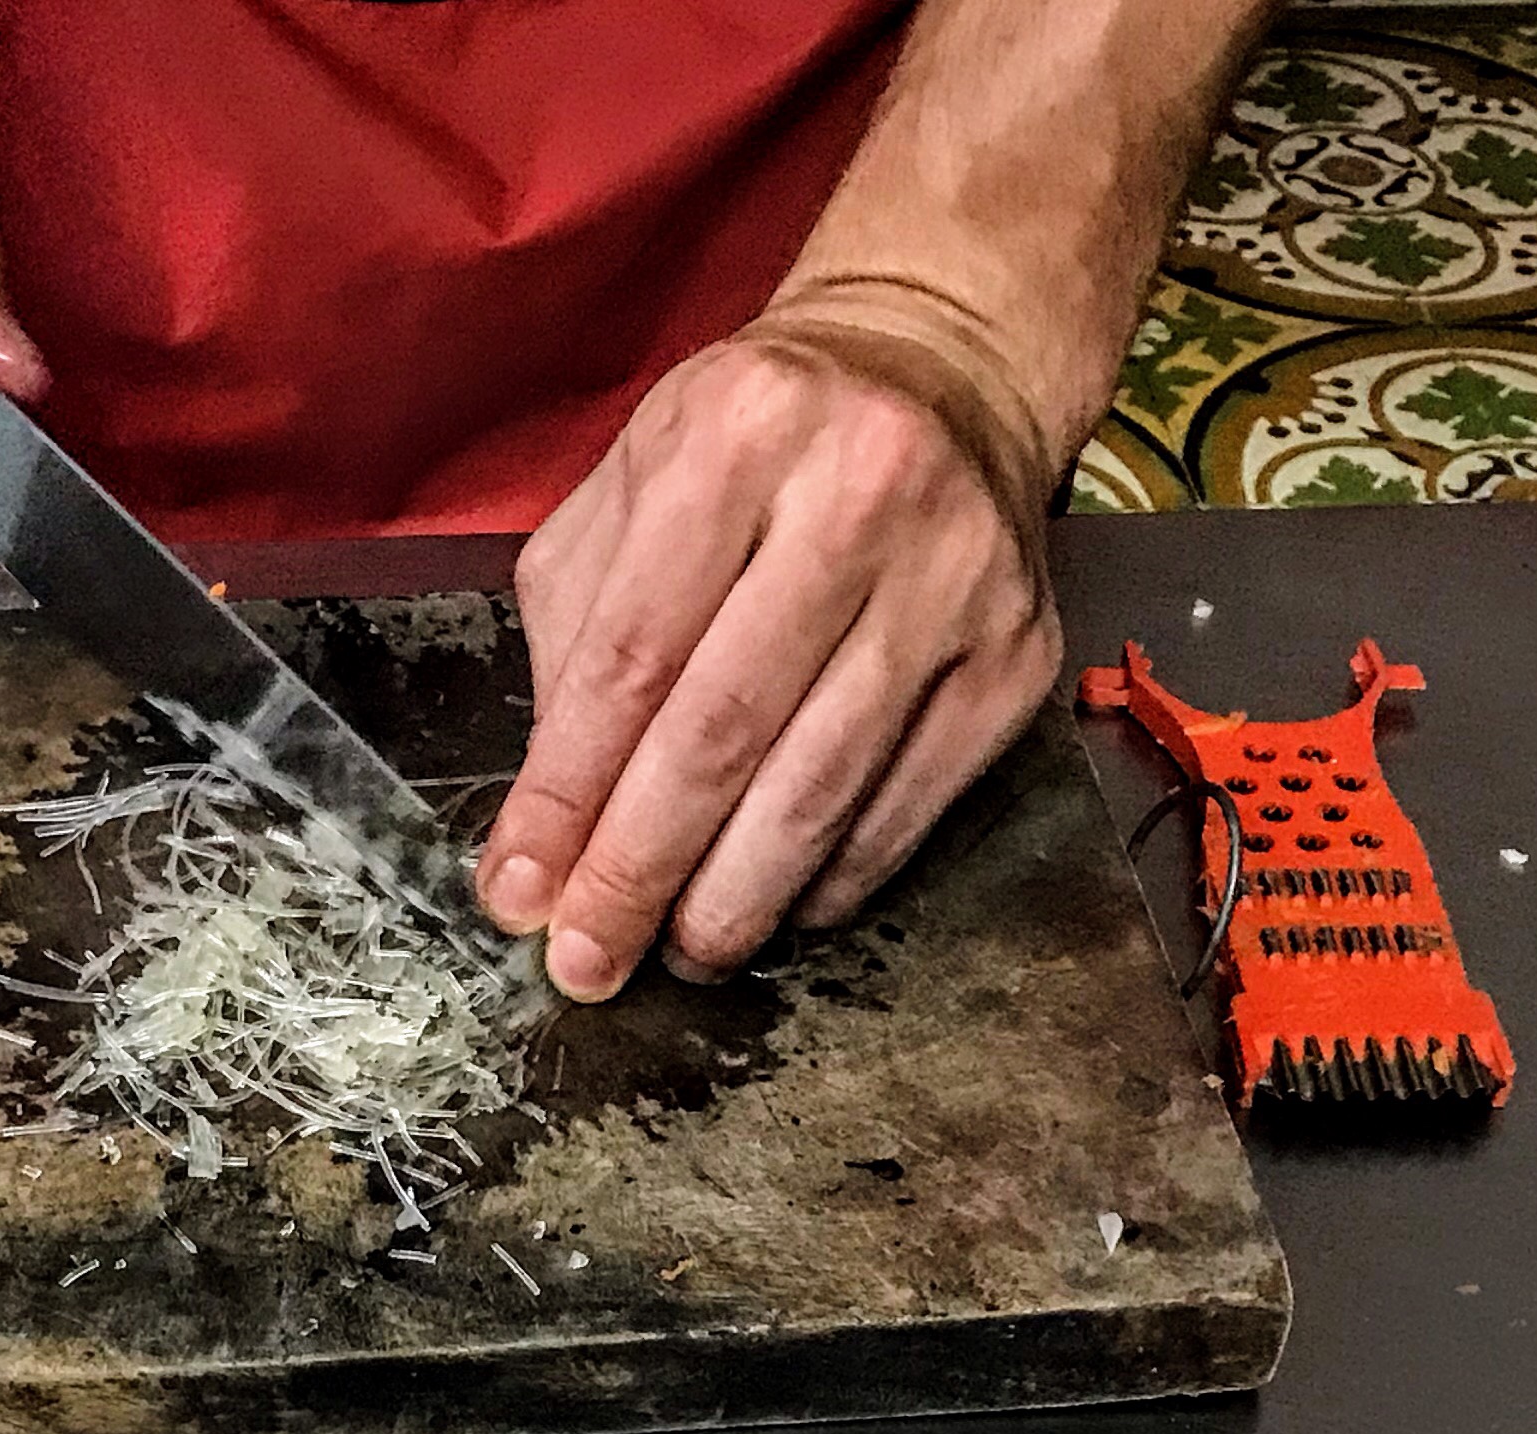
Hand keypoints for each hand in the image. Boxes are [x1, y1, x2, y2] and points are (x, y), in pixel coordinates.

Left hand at [475, 327, 1063, 1000]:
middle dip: (641, 867)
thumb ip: (576, 636)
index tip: (520, 894)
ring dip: (736, 895)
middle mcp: (857, 494)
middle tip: (590, 961)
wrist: (944, 369)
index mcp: (735, 436)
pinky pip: (909, 800)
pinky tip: (779, 908)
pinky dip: (834, 876)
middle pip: (723, 730)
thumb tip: (543, 830)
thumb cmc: (758, 444)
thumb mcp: (635, 486)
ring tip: (677, 953)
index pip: (630, 657)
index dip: (567, 794)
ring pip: (821, 781)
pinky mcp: (1016, 652)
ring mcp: (954, 578)